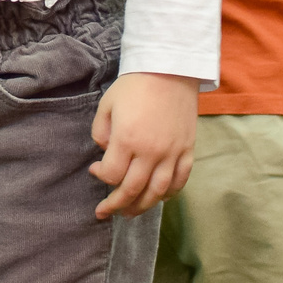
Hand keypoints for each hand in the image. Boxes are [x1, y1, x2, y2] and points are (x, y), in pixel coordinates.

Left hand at [89, 71, 196, 218]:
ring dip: (141, 207)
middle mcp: (151, 151)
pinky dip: (169, 194)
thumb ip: (101, 132)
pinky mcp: (187, 150)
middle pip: (132, 190)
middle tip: (105, 212)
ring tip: (129, 213)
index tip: (95, 170)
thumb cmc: (134, 86)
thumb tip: (107, 154)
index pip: (112, 174)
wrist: (169, 69)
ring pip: (157, 192)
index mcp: (127, 139)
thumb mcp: (107, 104)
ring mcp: (172, 153)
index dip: (100, 176)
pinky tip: (158, 198)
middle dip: (116, 205)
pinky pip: (180, 181)